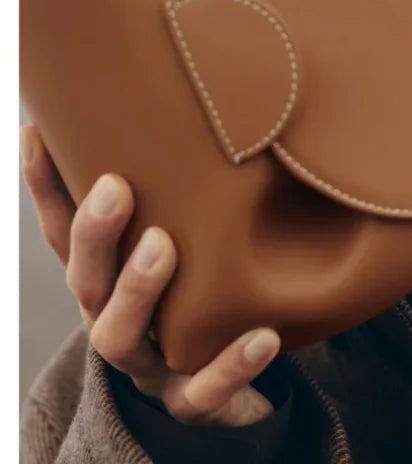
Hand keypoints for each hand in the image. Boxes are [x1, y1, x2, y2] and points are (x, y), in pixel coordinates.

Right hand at [20, 124, 280, 426]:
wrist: (225, 395)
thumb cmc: (197, 305)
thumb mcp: (184, 251)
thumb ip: (182, 204)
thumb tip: (200, 123)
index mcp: (106, 284)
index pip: (65, 235)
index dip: (46, 190)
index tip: (35, 133)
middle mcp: (114, 320)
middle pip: (85, 282)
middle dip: (95, 235)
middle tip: (117, 187)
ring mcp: (151, 365)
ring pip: (120, 336)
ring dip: (137, 291)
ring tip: (163, 246)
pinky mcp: (193, 402)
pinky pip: (205, 392)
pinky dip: (230, 365)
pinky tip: (263, 337)